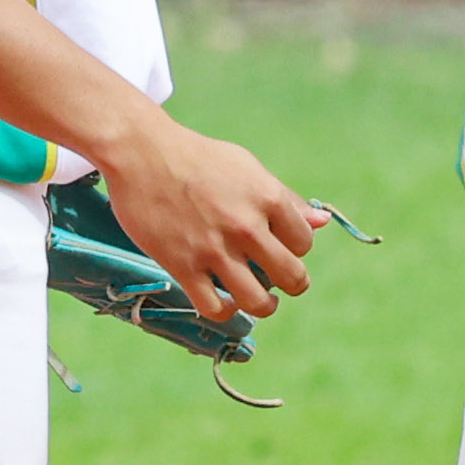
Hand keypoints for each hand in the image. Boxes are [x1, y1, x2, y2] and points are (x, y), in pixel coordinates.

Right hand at [94, 119, 319, 320]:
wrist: (141, 152)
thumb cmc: (198, 157)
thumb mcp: (248, 168)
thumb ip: (286, 198)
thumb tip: (322, 222)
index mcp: (267, 198)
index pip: (304, 244)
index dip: (294, 248)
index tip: (279, 246)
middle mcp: (246, 227)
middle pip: (290, 277)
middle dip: (290, 283)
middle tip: (278, 280)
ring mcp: (214, 249)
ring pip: (257, 302)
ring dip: (264, 306)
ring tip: (259, 299)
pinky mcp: (183, 265)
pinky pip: (214, 308)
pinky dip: (225, 312)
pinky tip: (226, 302)